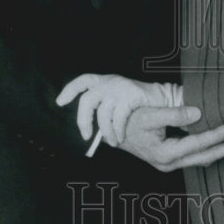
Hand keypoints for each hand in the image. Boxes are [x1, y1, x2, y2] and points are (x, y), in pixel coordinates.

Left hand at [56, 73, 170, 145]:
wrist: (163, 99)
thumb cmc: (138, 104)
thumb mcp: (117, 101)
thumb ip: (103, 107)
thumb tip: (89, 130)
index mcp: (104, 81)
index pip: (82, 81)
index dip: (69, 90)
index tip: (60, 102)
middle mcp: (110, 81)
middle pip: (87, 100)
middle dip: (83, 121)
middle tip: (86, 136)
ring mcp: (120, 87)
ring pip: (103, 113)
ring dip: (106, 132)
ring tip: (112, 142)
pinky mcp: (131, 94)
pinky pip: (118, 117)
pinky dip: (118, 130)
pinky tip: (121, 137)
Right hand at [120, 105, 223, 171]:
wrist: (107, 132)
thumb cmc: (125, 121)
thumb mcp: (148, 115)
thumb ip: (173, 114)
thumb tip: (198, 112)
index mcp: (165, 154)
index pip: (199, 144)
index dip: (219, 134)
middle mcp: (169, 163)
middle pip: (206, 156)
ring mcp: (169, 163)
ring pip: (202, 157)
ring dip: (221, 147)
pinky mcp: (169, 158)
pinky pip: (195, 154)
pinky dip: (209, 146)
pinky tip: (219, 137)